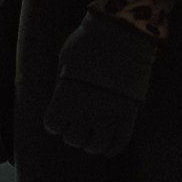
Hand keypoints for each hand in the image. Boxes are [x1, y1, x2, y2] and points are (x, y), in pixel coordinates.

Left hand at [42, 11, 158, 157]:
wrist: (122, 34)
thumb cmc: (88, 42)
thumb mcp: (65, 61)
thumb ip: (62, 86)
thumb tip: (62, 102)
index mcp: (65, 97)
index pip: (53, 125)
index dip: (56, 121)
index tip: (61, 114)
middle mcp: (84, 111)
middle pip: (73, 139)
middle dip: (73, 133)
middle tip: (78, 123)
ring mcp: (108, 116)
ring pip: (95, 147)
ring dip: (91, 143)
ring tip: (94, 133)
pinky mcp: (128, 116)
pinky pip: (119, 144)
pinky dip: (111, 147)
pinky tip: (108, 142)